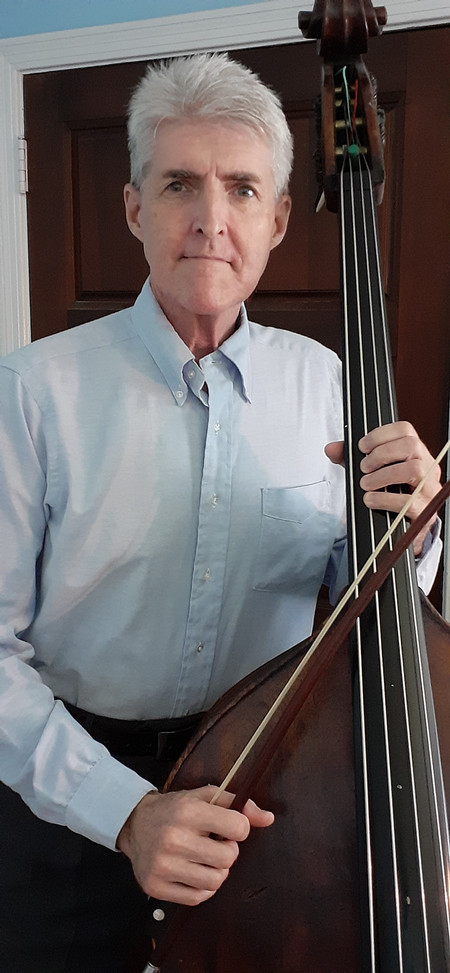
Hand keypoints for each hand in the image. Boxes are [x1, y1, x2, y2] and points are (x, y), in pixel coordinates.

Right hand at [116, 784, 273, 904]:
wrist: (135, 824)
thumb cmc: (175, 810)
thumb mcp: (205, 797)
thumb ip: (238, 805)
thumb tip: (268, 818)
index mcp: (189, 811)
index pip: (238, 827)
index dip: (239, 828)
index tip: (229, 827)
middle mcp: (174, 838)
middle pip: (228, 858)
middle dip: (228, 852)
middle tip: (216, 844)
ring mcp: (163, 865)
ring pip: (215, 882)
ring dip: (216, 871)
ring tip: (204, 859)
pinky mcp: (156, 886)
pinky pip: (197, 898)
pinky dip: (202, 888)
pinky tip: (193, 872)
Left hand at [325, 421, 440, 554]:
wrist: (403, 527)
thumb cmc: (390, 494)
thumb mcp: (369, 472)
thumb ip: (350, 459)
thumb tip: (332, 449)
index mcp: (416, 453)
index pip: (405, 429)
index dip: (380, 434)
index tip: (362, 447)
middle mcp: (427, 467)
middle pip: (410, 445)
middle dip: (380, 454)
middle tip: (364, 468)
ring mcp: (428, 488)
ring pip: (412, 469)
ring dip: (382, 476)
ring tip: (366, 484)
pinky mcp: (424, 510)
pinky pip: (409, 501)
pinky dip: (384, 499)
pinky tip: (371, 500)